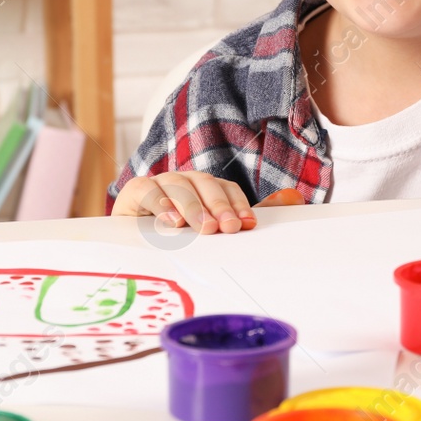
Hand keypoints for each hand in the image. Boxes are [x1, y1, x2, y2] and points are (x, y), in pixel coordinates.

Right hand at [111, 173, 306, 232]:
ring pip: (178, 185)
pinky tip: (171, 221)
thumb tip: (294, 198)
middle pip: (203, 183)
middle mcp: (182, 180)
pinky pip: (146, 191)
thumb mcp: (209, 228)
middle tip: (227, 228)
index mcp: (203, 186)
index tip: (247, 225)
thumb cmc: (174, 236)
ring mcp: (157, 184)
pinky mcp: (133, 193)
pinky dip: (159, 204)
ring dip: (192, 206)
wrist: (127, 240)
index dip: (237, 204)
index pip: (225, 188)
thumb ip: (247, 214)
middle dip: (218, 205)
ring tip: (202, 228)